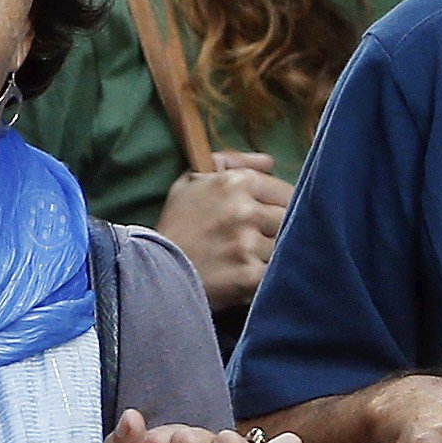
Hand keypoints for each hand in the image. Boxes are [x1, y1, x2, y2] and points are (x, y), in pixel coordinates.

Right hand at [156, 152, 290, 308]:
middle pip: (289, 220)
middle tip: (261, 242)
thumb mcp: (190, 183)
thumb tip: (269, 162)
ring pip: (283, 249)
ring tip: (251, 262)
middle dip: (278, 231)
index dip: (280, 208)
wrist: (152, 272)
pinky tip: (250, 280)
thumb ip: (229, 163)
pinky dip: (265, 279)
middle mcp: (245, 211)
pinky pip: (275, 275)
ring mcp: (248, 245)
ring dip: (271, 257)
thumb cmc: (176, 226)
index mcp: (236, 183)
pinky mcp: (249, 276)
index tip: (269, 220)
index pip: (285, 193)